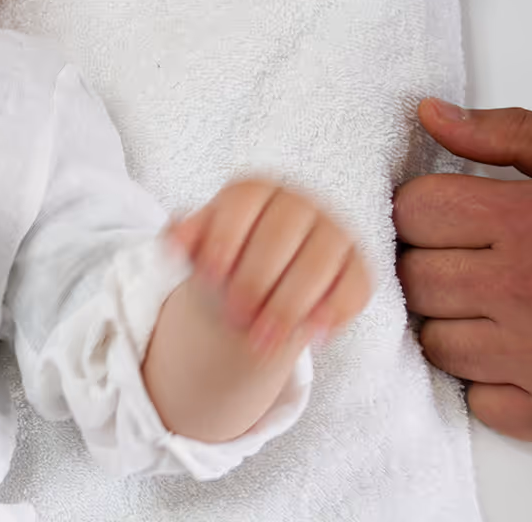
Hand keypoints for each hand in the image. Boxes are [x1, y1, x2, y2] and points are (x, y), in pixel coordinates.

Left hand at [168, 179, 371, 355]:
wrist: (260, 279)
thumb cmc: (226, 257)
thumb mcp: (200, 246)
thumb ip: (185, 240)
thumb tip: (172, 239)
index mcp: (255, 190)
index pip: (242, 202)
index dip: (224, 238)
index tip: (205, 277)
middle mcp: (299, 204)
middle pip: (280, 234)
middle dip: (254, 281)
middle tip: (232, 319)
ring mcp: (334, 232)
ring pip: (319, 263)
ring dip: (289, 306)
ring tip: (261, 342)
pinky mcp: (359, 266)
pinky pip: (354, 286)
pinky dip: (334, 312)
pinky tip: (312, 336)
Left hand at [395, 99, 531, 445]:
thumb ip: (511, 135)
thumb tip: (432, 117)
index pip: (413, 212)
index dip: (427, 212)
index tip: (451, 217)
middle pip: (415, 279)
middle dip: (438, 266)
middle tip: (481, 262)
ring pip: (437, 344)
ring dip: (461, 326)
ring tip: (512, 307)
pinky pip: (482, 404)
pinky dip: (498, 383)